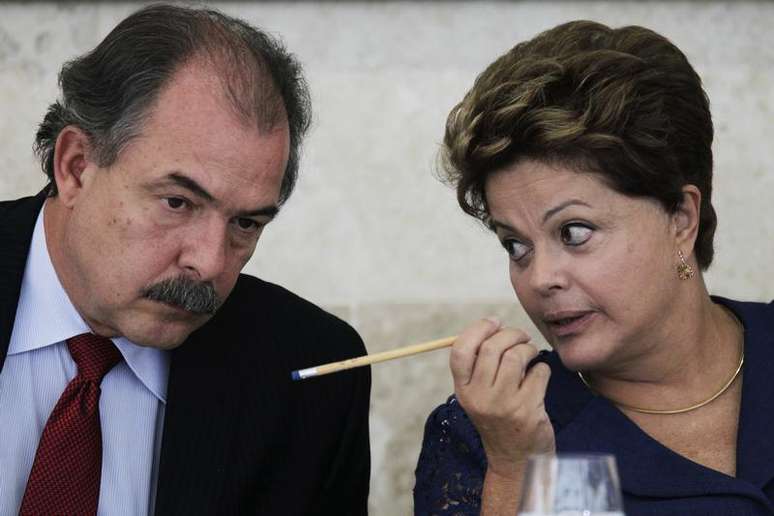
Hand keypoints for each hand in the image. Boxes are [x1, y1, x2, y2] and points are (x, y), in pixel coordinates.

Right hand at [450, 318, 554, 477]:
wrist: (517, 459)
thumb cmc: (499, 416)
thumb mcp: (479, 395)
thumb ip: (480, 364)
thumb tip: (492, 326)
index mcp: (463, 390)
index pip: (460, 350)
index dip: (477, 329)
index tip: (494, 322)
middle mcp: (479, 398)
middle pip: (491, 348)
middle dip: (511, 334)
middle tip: (521, 337)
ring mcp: (503, 405)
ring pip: (516, 357)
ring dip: (528, 349)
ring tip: (530, 355)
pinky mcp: (527, 411)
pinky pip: (539, 372)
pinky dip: (542, 369)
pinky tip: (539, 377)